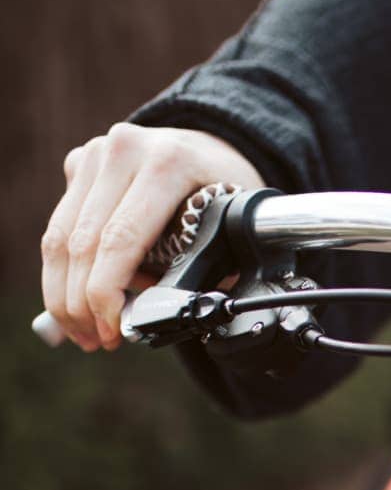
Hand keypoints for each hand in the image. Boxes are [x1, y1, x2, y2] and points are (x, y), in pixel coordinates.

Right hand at [40, 124, 262, 352]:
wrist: (207, 148)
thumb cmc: (223, 189)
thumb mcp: (231, 223)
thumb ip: (207, 265)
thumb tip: (170, 312)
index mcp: (167, 162)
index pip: (120, 238)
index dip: (107, 292)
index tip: (113, 328)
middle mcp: (124, 150)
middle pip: (83, 242)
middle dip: (83, 304)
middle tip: (97, 341)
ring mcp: (96, 154)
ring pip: (59, 237)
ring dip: (64, 294)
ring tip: (83, 332)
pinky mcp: (79, 165)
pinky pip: (59, 228)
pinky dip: (64, 272)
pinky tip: (79, 303)